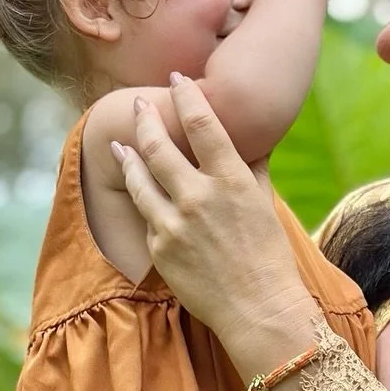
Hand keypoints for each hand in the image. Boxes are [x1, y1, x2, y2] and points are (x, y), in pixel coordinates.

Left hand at [114, 78, 322, 381]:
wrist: (259, 310)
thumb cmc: (269, 257)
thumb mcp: (265, 204)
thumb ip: (252, 167)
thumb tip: (251, 139)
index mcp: (231, 180)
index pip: (202, 123)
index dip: (186, 96)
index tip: (177, 79)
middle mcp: (199, 196)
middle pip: (158, 145)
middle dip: (145, 119)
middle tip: (139, 104)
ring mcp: (174, 223)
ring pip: (139, 177)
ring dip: (128, 156)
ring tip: (120, 144)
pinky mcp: (159, 248)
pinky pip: (147, 217)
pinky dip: (147, 204)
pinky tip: (144, 196)